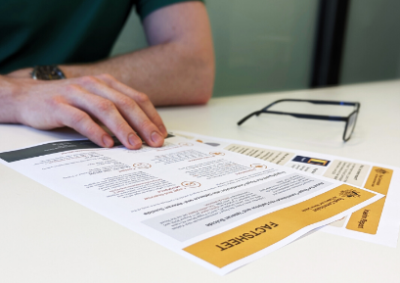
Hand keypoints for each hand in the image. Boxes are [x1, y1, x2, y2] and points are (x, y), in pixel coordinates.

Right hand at [1, 73, 167, 148]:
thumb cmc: (66, 102)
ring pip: (105, 109)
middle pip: (125, 103)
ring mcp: (75, 93)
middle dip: (144, 124)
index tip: (162, 134)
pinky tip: (106, 144)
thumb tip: (141, 132)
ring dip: (123, 128)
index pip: (136, 98)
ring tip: (135, 145)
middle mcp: (93, 85)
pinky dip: (95, 131)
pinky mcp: (58, 105)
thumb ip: (115, 111)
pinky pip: (80, 118)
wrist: (26, 97)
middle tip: (155, 142)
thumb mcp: (94, 101)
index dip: (152, 116)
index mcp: (106, 83)